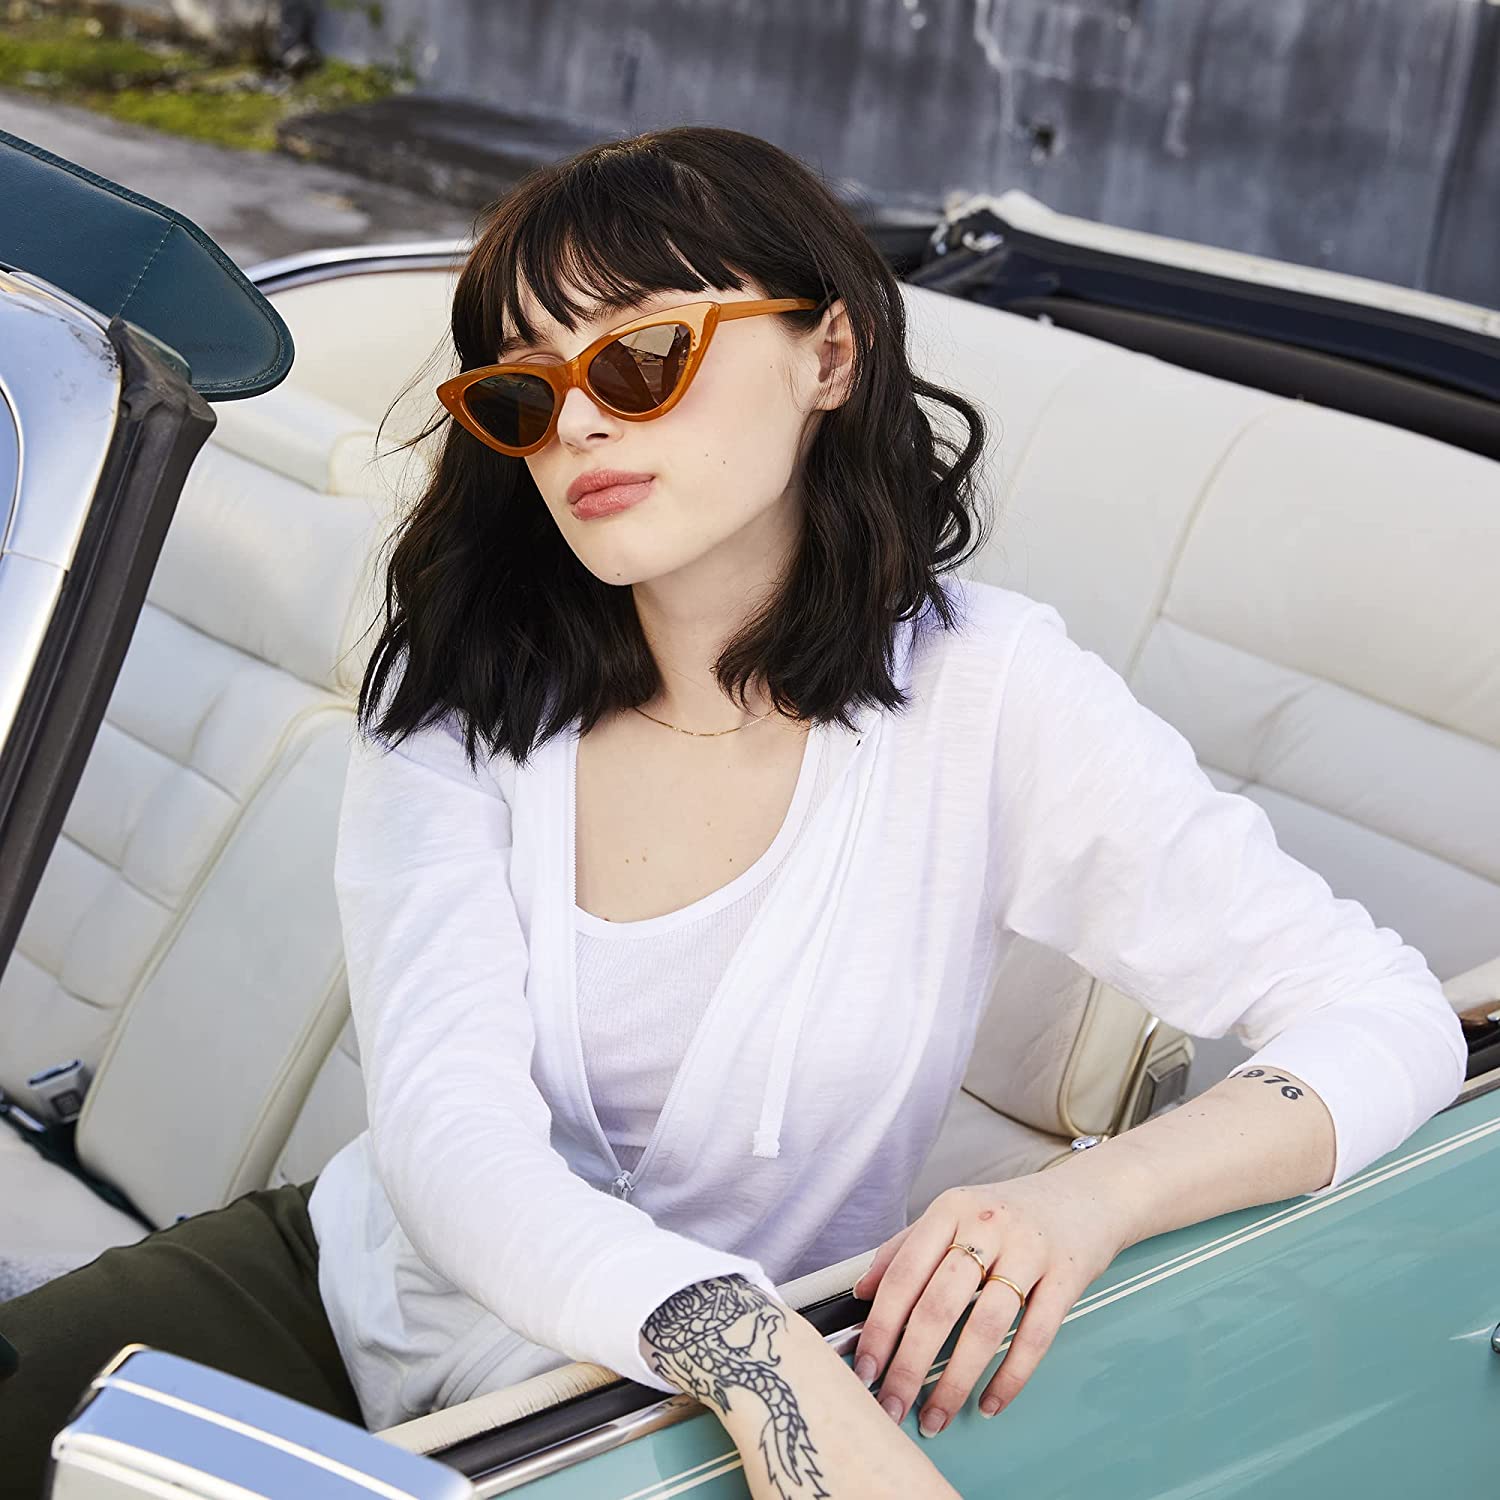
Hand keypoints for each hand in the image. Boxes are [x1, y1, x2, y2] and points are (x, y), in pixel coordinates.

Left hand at [850, 1171, 1134, 1435]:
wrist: (1089, 1195)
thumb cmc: (1012, 1213)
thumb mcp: (956, 1214)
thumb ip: (907, 1248)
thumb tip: (862, 1290)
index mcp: (951, 1209)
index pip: (904, 1274)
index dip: (880, 1327)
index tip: (864, 1370)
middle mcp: (987, 1225)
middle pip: (938, 1304)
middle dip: (909, 1365)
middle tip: (892, 1406)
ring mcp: (1030, 1250)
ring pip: (985, 1326)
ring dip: (955, 1382)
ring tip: (936, 1417)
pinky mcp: (1067, 1275)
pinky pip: (1035, 1336)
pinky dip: (1011, 1378)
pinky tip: (991, 1403)